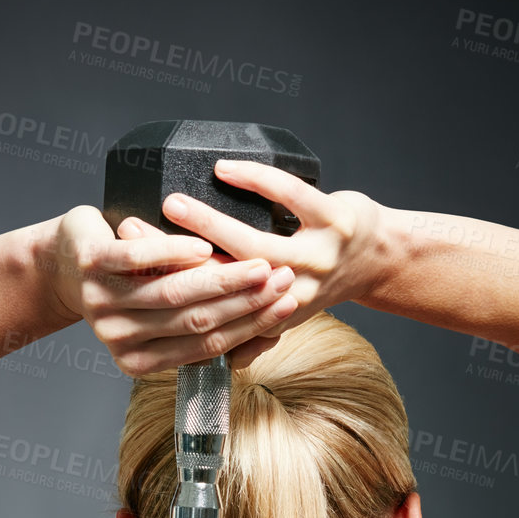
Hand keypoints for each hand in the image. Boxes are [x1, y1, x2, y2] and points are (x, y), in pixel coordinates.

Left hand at [49, 205, 301, 377]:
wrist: (62, 259)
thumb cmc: (126, 284)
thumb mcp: (163, 313)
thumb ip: (200, 326)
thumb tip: (265, 335)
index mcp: (138, 361)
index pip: (209, 346)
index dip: (252, 327)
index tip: (288, 306)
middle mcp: (119, 339)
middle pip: (198, 322)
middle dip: (248, 302)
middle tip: (285, 280)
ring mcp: (103, 303)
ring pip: (175, 293)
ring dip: (224, 278)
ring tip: (258, 264)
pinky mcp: (93, 265)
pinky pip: (143, 259)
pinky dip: (176, 251)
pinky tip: (204, 244)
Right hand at [157, 160, 384, 368]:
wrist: (382, 258)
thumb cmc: (321, 278)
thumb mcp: (284, 314)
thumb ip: (247, 333)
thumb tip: (194, 347)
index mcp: (276, 318)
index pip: (214, 311)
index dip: (172, 293)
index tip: (136, 274)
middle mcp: (296, 293)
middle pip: (225, 280)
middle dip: (176, 259)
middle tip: (136, 236)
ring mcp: (319, 256)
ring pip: (252, 241)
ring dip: (207, 221)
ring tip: (173, 204)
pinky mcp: (337, 220)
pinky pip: (288, 194)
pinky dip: (253, 179)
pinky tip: (225, 170)